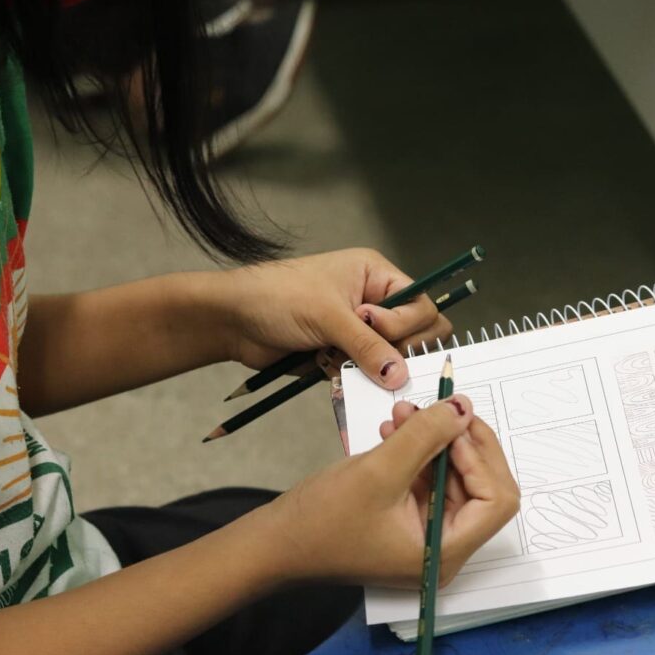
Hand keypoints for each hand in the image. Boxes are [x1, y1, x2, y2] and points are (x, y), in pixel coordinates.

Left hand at [219, 249, 452, 387]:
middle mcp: (375, 301)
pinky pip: (366, 374)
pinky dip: (352, 378)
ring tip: (335, 357)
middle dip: (394, 349)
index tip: (370, 325)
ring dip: (368, 366)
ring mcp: (359, 331)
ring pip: (391, 360)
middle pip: (416, 334)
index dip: (405, 323)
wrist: (233, 320)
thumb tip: (401, 376)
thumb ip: (369, 346)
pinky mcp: (343, 355)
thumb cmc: (278, 298)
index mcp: (377, 276)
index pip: (421, 305)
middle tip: (362, 350)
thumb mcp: (328, 316)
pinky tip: (327, 368)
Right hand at [259, 395, 519, 586]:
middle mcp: (443, 548)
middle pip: (481, 485)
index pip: (497, 501)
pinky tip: (392, 430)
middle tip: (436, 406)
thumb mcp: (378, 470)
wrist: (276, 542)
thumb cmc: (321, 521)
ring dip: (433, 439)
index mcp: (444, 552)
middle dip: (457, 441)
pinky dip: (416, 450)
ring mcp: (426, 534)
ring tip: (402, 413)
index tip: (453, 425)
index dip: (481, 457)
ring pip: (452, 475)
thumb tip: (463, 407)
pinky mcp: (408, 519)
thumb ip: (426, 436)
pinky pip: (427, 477)